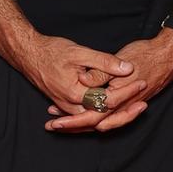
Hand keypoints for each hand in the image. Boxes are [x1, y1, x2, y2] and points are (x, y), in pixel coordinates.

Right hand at [18, 32, 146, 120]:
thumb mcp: (80, 52)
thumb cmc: (52, 51)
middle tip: (143, 104)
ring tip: (134, 108)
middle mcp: (72, 106)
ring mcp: (68, 108)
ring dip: (115, 116)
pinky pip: (86, 117)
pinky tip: (113, 112)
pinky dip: (101, 116)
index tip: (142, 81)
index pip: (108, 99)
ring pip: (95, 120)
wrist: (29, 55)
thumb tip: (127, 68)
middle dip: (125, 112)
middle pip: (104, 117)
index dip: (127, 91)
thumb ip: (104, 62)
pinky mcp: (66, 106)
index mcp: (76, 93)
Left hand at [45, 27, 172, 133]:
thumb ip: (103, 71)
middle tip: (52, 126)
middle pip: (95, 123)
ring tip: (61, 122)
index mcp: (121, 97)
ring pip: (101, 121)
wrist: (169, 54)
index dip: (73, 120)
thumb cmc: (146, 54)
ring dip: (81, 122)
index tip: (56, 121)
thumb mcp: (123, 58)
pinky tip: (82, 112)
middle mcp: (124, 106)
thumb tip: (84, 81)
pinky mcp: (128, 101)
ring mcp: (127, 105)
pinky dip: (93, 115)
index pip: (94, 116)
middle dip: (73, 126)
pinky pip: (109, 115)